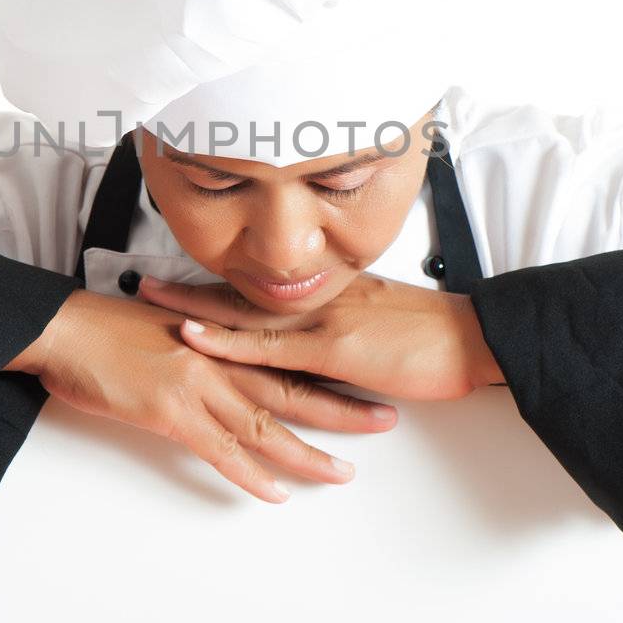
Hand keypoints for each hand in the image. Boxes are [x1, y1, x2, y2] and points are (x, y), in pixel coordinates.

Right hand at [7, 288, 397, 502]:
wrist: (64, 327)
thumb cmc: (105, 326)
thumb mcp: (166, 327)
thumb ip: (204, 346)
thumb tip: (223, 362)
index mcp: (222, 336)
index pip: (289, 354)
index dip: (331, 367)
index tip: (367, 375)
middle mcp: (221, 358)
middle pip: (294, 386)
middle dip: (343, 408)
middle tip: (386, 420)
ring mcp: (199, 383)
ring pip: (267, 423)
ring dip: (307, 452)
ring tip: (342, 473)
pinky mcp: (172, 409)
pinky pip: (220, 449)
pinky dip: (249, 473)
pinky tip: (273, 493)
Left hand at [135, 272, 504, 400]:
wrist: (478, 339)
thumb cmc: (443, 335)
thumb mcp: (390, 322)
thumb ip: (355, 327)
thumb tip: (336, 342)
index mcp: (334, 292)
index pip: (268, 283)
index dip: (224, 280)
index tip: (187, 273)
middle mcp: (321, 299)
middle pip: (242, 288)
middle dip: (192, 284)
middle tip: (144, 277)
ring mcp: (323, 321)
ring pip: (244, 310)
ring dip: (193, 304)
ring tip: (148, 296)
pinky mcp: (332, 349)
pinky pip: (268, 345)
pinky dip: (227, 339)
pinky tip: (194, 334)